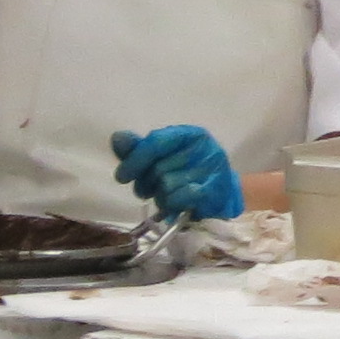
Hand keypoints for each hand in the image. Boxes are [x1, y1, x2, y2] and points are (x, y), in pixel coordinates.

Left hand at [111, 124, 244, 222]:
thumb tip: (117, 138)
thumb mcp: (166, 157)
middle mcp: (203, 147)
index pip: (155, 142)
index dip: (135, 160)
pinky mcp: (213, 192)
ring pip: (166, 185)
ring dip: (160, 196)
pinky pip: (178, 198)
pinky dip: (171, 204)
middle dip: (147, 183)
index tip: (122, 176)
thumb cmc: (189, 173)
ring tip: (166, 197)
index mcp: (189, 134)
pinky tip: (175, 204)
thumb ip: (141, 149)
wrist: (222, 194)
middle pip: (158, 167)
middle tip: (150, 190)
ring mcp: (210, 169)